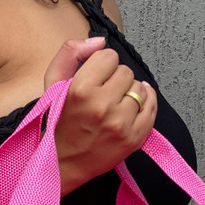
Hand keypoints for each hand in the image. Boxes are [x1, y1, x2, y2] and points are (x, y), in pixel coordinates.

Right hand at [42, 37, 157, 194]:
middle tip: (104, 95)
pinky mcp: (133, 138)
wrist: (61, 164)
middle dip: (116, 80)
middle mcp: (102, 106)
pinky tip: (132, 107)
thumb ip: (70, 52)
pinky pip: (152, 108)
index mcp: (81, 90)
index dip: (102, 66)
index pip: (109, 56)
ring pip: (140, 89)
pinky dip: (146, 103)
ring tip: (114, 106)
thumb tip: (100, 41)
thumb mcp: (51, 83)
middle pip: (126, 72)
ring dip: (129, 94)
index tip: (96, 78)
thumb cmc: (57, 123)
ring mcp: (120, 124)